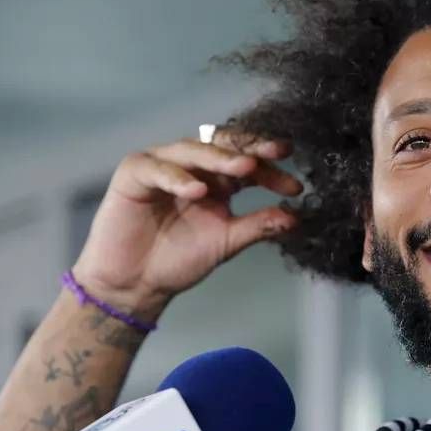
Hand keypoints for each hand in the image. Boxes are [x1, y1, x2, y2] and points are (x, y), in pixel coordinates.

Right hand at [70, 129, 302, 321]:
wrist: (135, 284)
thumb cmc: (178, 260)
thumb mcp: (226, 242)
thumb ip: (258, 226)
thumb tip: (296, 218)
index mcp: (218, 180)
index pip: (249, 164)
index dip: (272, 171)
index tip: (296, 187)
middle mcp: (193, 166)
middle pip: (225, 147)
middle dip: (251, 149)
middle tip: (276, 154)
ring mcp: (163, 164)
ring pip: (194, 149)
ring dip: (219, 158)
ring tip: (244, 168)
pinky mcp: (134, 172)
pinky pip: (157, 168)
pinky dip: (177, 177)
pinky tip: (197, 190)